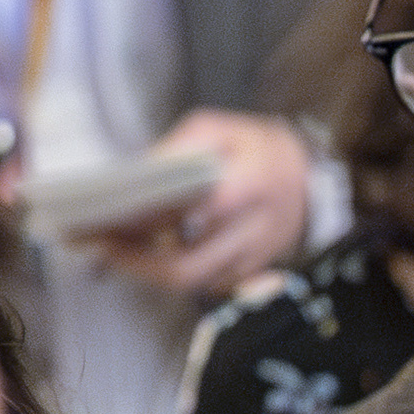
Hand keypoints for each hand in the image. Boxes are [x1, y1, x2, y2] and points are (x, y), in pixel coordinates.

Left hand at [91, 111, 314, 301]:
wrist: (309, 175)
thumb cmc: (257, 146)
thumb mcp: (215, 129)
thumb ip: (175, 150)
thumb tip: (134, 177)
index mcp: (246, 187)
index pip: (185, 218)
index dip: (141, 227)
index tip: (104, 223)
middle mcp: (252, 231)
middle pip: (186, 268)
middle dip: (137, 264)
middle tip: (105, 248)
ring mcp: (254, 258)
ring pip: (194, 283)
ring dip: (152, 272)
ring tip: (120, 252)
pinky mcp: (253, 270)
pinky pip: (207, 284)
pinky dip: (176, 273)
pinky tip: (152, 256)